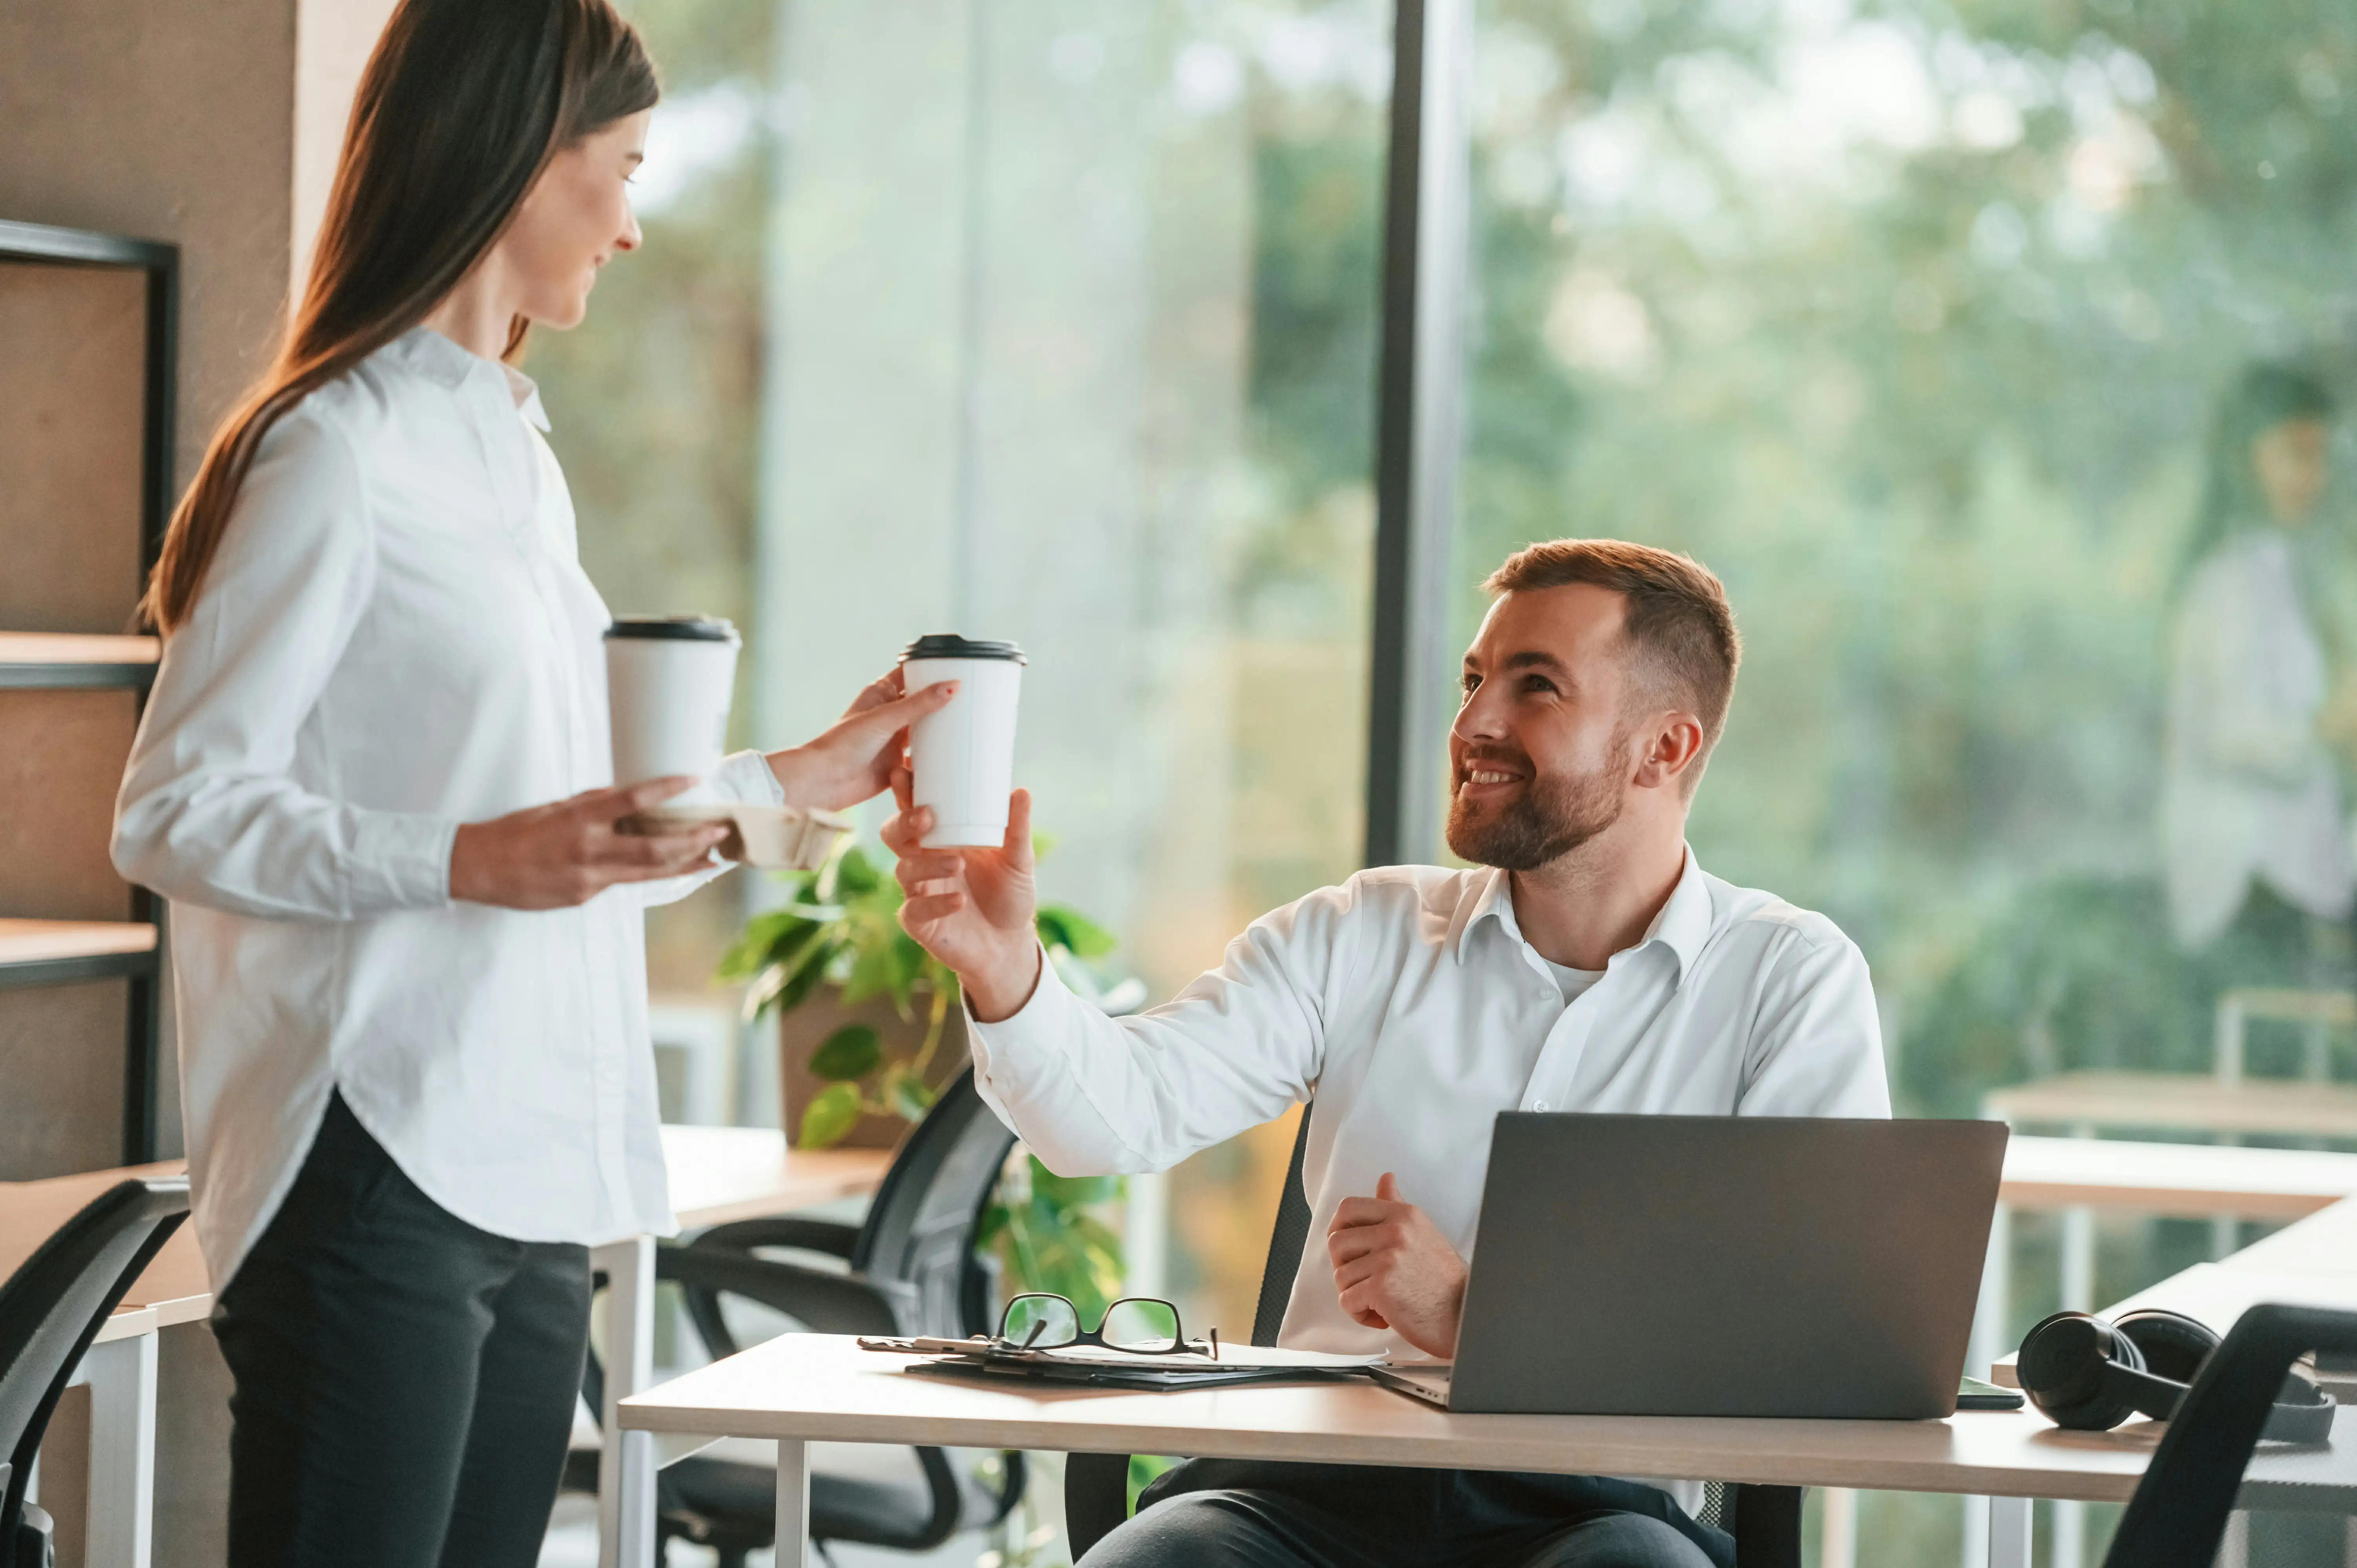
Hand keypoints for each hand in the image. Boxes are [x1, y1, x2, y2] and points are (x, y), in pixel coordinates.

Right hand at [448, 777, 728, 909]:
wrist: (480, 869)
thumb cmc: (517, 831)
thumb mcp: (556, 808)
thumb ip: (594, 804)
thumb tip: (630, 796)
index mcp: (580, 818)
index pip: (633, 799)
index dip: (668, 789)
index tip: (695, 780)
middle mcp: (588, 849)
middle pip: (655, 848)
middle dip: (693, 840)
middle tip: (720, 830)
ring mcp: (588, 878)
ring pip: (647, 872)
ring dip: (684, 864)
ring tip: (711, 857)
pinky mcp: (584, 896)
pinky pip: (622, 883)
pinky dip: (647, 874)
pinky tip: (669, 869)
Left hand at [765, 669, 959, 811]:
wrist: (826, 781)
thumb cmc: (844, 743)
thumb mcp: (886, 717)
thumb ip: (919, 703)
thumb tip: (953, 685)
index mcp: (880, 694)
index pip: (910, 674)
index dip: (932, 670)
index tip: (958, 668)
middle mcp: (888, 715)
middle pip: (922, 703)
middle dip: (943, 702)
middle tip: (973, 699)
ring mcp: (893, 740)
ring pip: (924, 731)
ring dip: (941, 731)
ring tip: (971, 726)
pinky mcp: (897, 764)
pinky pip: (922, 760)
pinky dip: (935, 759)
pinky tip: (955, 757)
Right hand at [881, 775, 1040, 1021]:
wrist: (1009, 943)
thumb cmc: (1008, 895)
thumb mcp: (1018, 859)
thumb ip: (1016, 828)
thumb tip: (1021, 791)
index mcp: (940, 839)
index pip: (915, 809)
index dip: (905, 791)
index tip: (906, 770)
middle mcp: (924, 861)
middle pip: (894, 835)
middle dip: (903, 823)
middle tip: (926, 816)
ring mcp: (918, 892)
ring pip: (903, 869)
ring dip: (928, 863)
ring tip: (957, 862)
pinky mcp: (919, 923)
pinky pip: (914, 911)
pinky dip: (935, 903)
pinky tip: (958, 900)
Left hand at [1327, 1173, 1467, 1358]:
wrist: (1463, 1316)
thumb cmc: (1442, 1280)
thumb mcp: (1422, 1232)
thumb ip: (1396, 1206)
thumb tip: (1385, 1177)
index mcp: (1404, 1214)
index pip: (1348, 1208)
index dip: (1337, 1229)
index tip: (1346, 1250)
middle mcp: (1396, 1231)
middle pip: (1336, 1242)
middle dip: (1343, 1267)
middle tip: (1364, 1282)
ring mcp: (1388, 1258)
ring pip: (1341, 1275)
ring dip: (1355, 1295)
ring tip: (1380, 1303)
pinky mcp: (1382, 1288)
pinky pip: (1347, 1300)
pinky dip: (1359, 1314)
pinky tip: (1382, 1317)